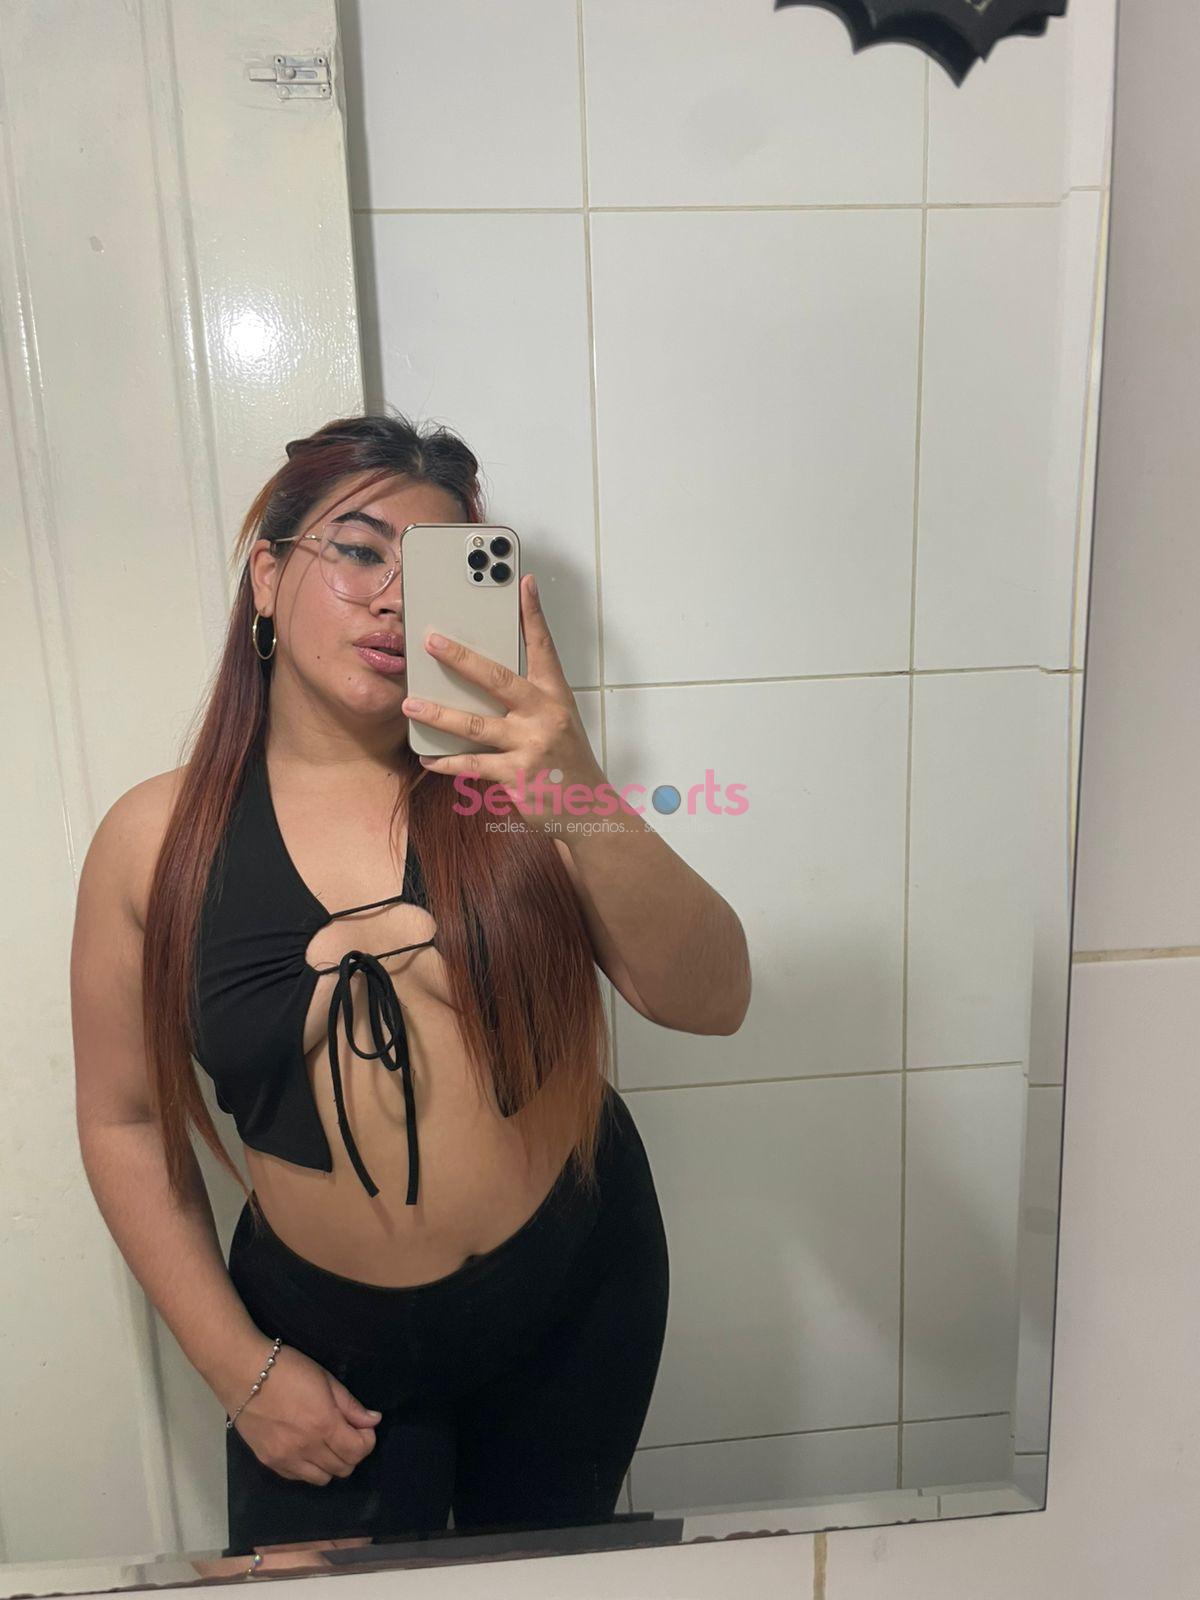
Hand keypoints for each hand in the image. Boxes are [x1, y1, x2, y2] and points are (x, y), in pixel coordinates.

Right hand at [231, 1345, 380, 1485]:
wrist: (242, 1374)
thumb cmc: (288, 1369)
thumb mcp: (325, 1379)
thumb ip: (350, 1405)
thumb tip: (373, 1421)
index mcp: (324, 1424)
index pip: (358, 1451)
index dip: (367, 1440)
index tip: (363, 1427)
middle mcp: (307, 1449)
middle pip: (343, 1468)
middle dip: (353, 1452)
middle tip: (347, 1433)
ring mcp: (286, 1459)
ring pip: (323, 1479)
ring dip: (332, 1464)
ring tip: (327, 1442)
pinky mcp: (269, 1462)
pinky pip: (299, 1478)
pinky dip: (310, 1468)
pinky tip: (307, 1449)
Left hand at [402, 574, 608, 832]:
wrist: (588, 809)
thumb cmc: (565, 760)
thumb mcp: (557, 721)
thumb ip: (528, 699)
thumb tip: (484, 680)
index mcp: (555, 696)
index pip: (543, 648)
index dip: (533, 614)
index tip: (523, 582)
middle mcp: (544, 716)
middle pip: (498, 680)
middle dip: (462, 658)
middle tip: (432, 640)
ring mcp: (530, 746)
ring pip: (474, 725)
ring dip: (438, 713)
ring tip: (411, 703)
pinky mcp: (516, 776)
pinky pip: (472, 765)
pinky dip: (447, 762)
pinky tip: (428, 758)